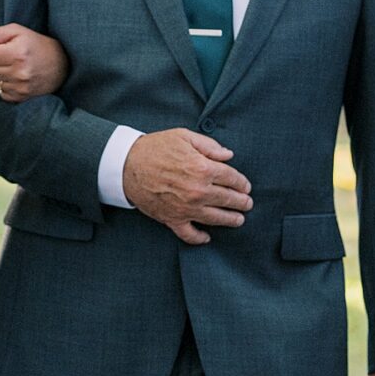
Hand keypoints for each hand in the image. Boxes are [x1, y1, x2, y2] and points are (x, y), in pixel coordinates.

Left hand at [0, 23, 69, 102]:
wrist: (61, 65)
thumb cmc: (37, 45)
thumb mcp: (18, 31)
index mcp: (18, 53)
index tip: (4, 48)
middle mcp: (20, 72)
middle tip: (10, 58)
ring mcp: (21, 87)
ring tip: (14, 67)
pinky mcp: (22, 97)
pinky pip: (0, 92)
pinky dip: (5, 85)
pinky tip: (16, 78)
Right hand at [121, 130, 251, 245]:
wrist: (126, 165)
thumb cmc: (155, 148)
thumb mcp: (184, 136)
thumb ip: (210, 146)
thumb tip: (229, 155)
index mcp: (203, 168)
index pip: (232, 178)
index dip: (242, 183)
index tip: (246, 186)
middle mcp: (198, 191)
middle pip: (229, 199)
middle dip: (242, 202)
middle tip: (247, 203)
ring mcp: (186, 208)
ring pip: (216, 218)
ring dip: (231, 220)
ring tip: (239, 220)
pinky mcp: (172, 219)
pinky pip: (189, 234)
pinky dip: (200, 238)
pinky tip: (208, 237)